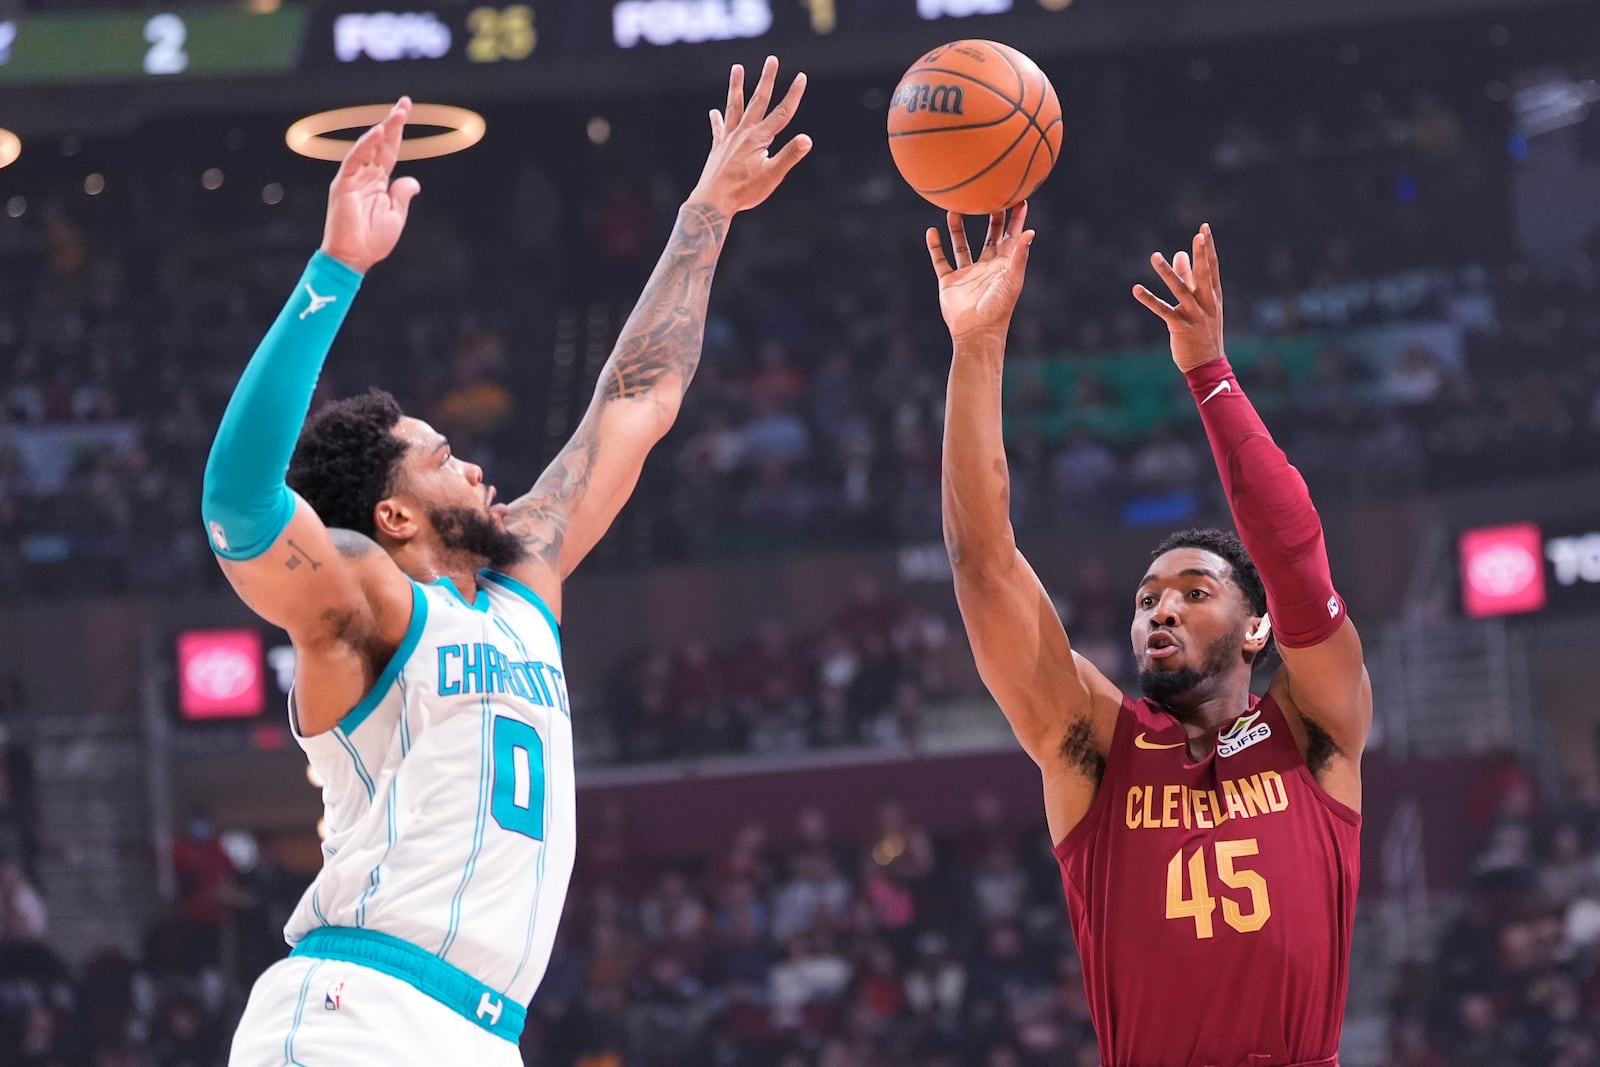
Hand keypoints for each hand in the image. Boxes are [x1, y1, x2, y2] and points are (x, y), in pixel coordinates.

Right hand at [320, 97, 421, 273]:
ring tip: (397, 114)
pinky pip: (354, 159)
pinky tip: (378, 133)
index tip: (405, 112)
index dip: (397, 132)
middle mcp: (365, 175)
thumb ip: (402, 194)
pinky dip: (365, 145)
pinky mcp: (343, 183)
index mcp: (379, 182)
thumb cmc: (373, 240)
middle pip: (380, 143)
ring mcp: (353, 177)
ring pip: (368, 147)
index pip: (389, 151)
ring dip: (382, 129)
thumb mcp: (396, 214)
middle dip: (393, 123)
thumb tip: (412, 180)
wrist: (354, 257)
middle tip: (405, 103)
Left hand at [689, 56, 812, 214]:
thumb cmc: (744, 191)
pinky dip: (717, 119)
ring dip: (737, 87)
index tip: (801, 77)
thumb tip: (807, 139)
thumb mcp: (772, 175)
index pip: (781, 113)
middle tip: (772, 60)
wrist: (712, 201)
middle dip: (767, 80)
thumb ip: (789, 155)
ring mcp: (729, 138)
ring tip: (737, 68)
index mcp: (759, 138)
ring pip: (734, 106)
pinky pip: (719, 129)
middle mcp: (743, 133)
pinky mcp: (718, 148)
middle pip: (758, 101)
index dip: (793, 94)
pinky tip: (714, 112)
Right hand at [926, 203, 1034, 343]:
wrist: (976, 332)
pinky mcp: (950, 281)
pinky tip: (931, 232)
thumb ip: (1019, 256)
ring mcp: (967, 273)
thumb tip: (1030, 232)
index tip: (1020, 199)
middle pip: (989, 236)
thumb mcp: (1011, 279)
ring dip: (958, 229)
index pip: (1012, 237)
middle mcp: (986, 266)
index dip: (1017, 219)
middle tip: (988, 195)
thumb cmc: (998, 307)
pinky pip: (941, 260)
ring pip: (962, 245)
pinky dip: (935, 247)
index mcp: (1004, 265)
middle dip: (990, 218)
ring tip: (954, 209)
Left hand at [1133, 223, 1224, 373]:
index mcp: (1213, 295)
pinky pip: (1162, 310)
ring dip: (1167, 272)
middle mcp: (1206, 303)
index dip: (1209, 248)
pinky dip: (1149, 299)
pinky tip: (1136, 289)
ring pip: (1180, 290)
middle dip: (1202, 255)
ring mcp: (1194, 315)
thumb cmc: (1203, 331)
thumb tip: (1180, 253)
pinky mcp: (1180, 327)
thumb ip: (1188, 277)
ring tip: (1154, 256)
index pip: (1212, 267)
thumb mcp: (1199, 302)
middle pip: (1204, 275)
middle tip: (1199, 235)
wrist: (1207, 364)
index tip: (1204, 229)